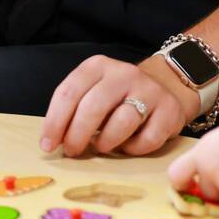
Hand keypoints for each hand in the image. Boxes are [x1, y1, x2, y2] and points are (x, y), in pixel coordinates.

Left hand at [40, 55, 196, 157]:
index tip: (48, 145)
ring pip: (122, 122)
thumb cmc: (118, 98)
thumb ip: (74, 110)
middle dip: (77, 135)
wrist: (165, 88)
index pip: (69, 92)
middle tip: (72, 152)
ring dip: (106, 142)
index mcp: (98, 66)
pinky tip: (129, 145)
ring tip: (102, 146)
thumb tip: (53, 141)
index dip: (55, 121)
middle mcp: (124, 73)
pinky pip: (147, 138)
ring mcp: (150, 90)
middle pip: (93, 107)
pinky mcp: (170, 110)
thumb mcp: (93, 92)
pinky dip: (134, 148)